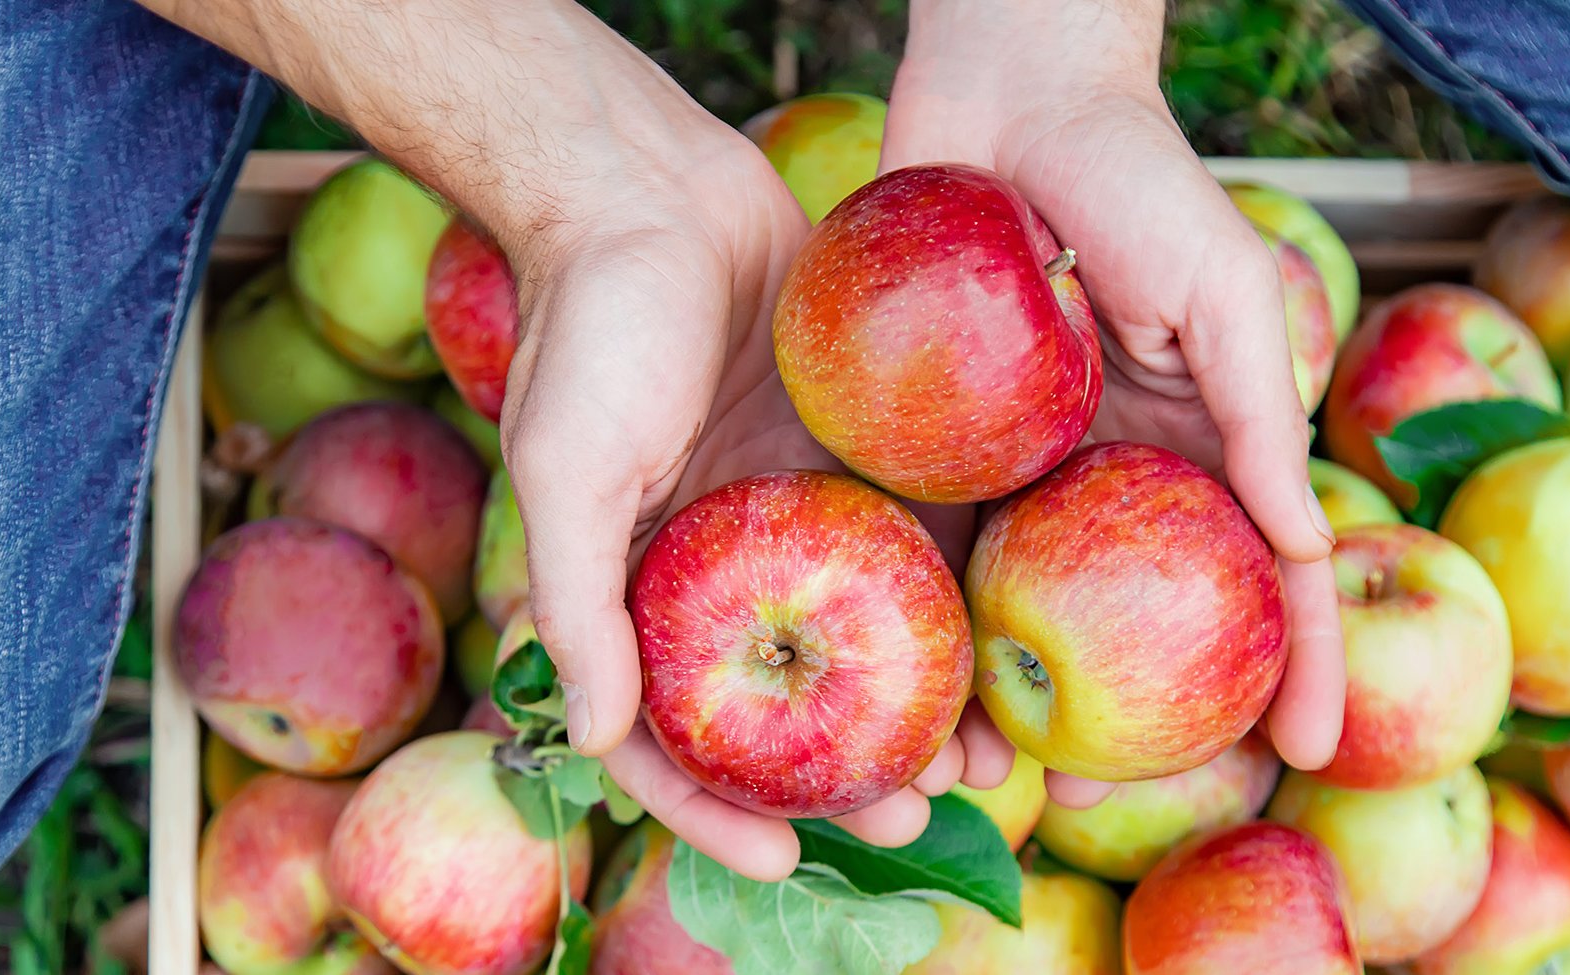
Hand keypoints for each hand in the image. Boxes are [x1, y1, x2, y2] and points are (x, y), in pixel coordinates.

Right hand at [142, 0, 943, 880]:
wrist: (655, 189)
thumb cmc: (594, 324)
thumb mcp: (565, 463)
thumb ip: (578, 600)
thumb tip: (599, 737)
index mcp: (640, 591)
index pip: (668, 734)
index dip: (711, 808)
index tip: (777, 857)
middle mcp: (720, 572)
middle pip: (782, 706)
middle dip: (842, 775)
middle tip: (913, 810)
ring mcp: (795, 520)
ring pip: (861, 644)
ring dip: (913, 707)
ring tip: (981, 758)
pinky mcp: (861, 460)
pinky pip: (911, 548)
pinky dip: (951, 605)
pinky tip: (1005, 645)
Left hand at [885, 0, 1345, 776]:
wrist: (1002, 91)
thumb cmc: (1135, 175)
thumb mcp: (1221, 289)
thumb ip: (1257, 414)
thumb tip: (1309, 548)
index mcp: (1195, 444)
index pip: (1261, 573)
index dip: (1294, 664)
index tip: (1303, 753)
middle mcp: (1109, 472)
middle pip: (1130, 620)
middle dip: (1123, 719)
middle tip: (1093, 797)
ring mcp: (1021, 464)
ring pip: (1021, 607)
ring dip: (1001, 693)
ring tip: (977, 769)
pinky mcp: (935, 441)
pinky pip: (932, 536)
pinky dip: (924, 609)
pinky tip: (901, 673)